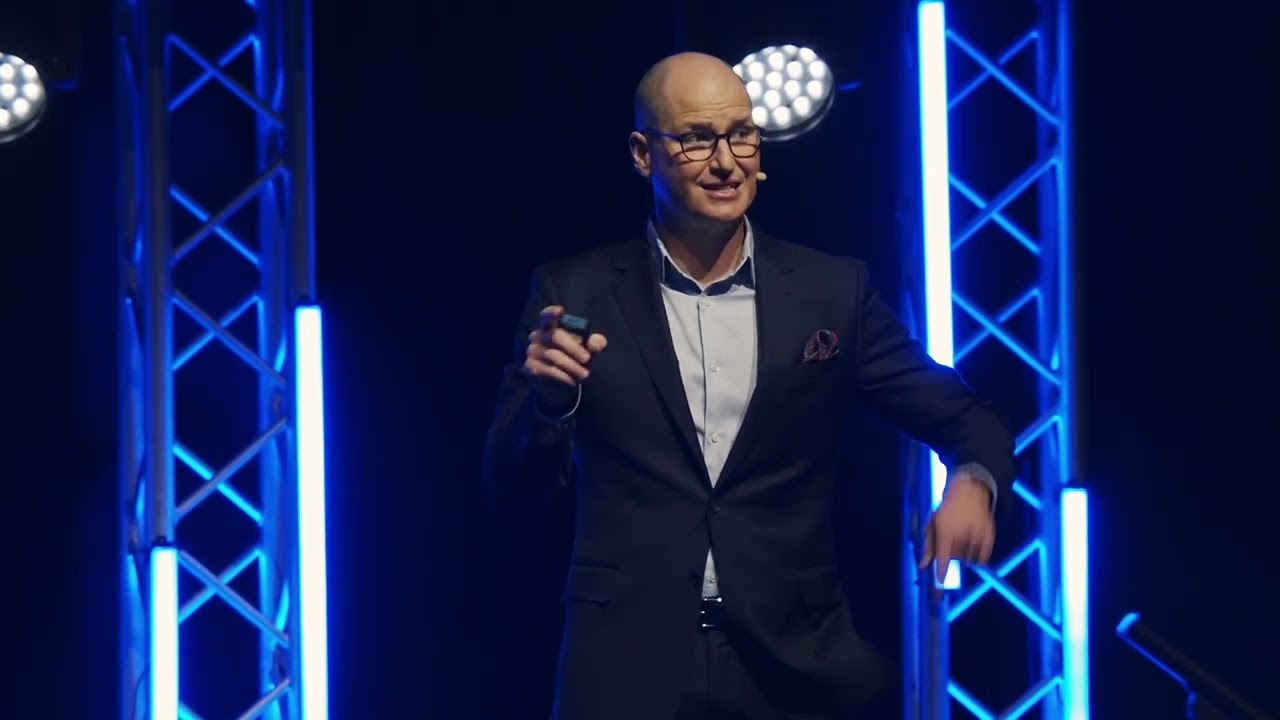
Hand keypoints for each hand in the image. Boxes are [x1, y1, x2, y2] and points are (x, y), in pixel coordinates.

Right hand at [523, 305, 607, 391]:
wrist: (561, 386)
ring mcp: (532, 351)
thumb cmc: (574, 361)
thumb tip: (597, 342)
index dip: (552, 313)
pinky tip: (572, 381)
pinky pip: (547, 370)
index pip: (547, 316)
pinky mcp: (530, 367)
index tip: (561, 311)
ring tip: (584, 374)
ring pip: (552, 355)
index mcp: (550, 327)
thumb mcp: (588, 351)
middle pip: (555, 336)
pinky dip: (562, 376)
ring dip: (571, 365)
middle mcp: (538, 336)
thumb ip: (594, 344)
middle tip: (586, 359)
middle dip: (573, 348)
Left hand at [918, 474, 994, 594]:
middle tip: (953, 540)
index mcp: (946, 530)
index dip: (941, 573)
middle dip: (952, 555)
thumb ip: (928, 546)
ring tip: (962, 537)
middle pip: (956, 559)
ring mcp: (978, 535)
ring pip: (969, 559)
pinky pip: (983, 558)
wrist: (970, 491)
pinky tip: (972, 543)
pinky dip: (977, 556)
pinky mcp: (990, 536)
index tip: (939, 584)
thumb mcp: (932, 524)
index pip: (943, 557)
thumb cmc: (946, 510)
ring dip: (965, 555)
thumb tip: (923, 566)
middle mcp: (963, 534)